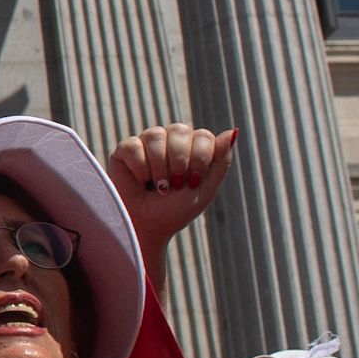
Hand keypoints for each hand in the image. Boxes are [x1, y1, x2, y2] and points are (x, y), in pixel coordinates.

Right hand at [107, 125, 239, 264]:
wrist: (147, 228)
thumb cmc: (176, 211)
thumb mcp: (205, 190)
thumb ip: (220, 161)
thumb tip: (233, 131)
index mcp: (192, 147)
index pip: (202, 135)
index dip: (199, 158)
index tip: (193, 182)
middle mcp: (170, 140)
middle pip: (179, 129)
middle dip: (179, 161)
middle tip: (175, 184)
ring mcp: (146, 143)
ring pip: (155, 135)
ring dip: (159, 167)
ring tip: (158, 186)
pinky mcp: (124, 150)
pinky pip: (133, 145)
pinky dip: (140, 168)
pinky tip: (141, 182)